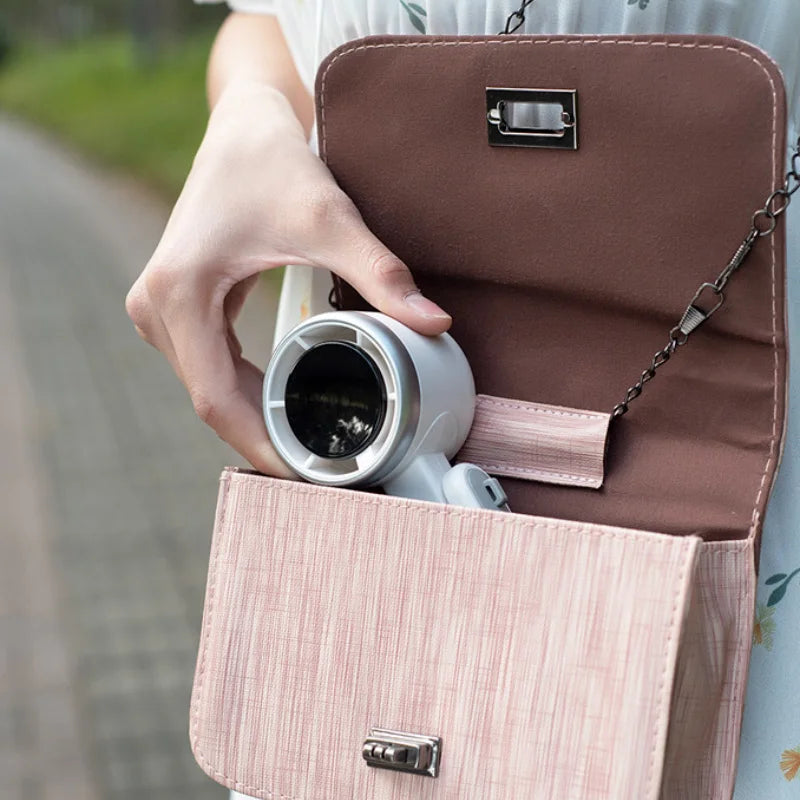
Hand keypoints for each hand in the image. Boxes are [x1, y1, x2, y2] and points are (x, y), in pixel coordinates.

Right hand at [125, 81, 450, 477]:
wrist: (242, 125)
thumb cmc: (274, 163)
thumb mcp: (329, 220)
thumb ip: (381, 273)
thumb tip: (432, 323)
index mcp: (178, 295)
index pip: (219, 401)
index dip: (263, 447)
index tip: (307, 475)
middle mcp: (156, 309)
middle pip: (213, 402)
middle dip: (266, 439)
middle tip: (322, 470)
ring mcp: (161, 310)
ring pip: (211, 389)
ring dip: (257, 421)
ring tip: (309, 448)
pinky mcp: (178, 307)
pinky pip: (212, 368)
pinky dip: (249, 393)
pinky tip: (284, 408)